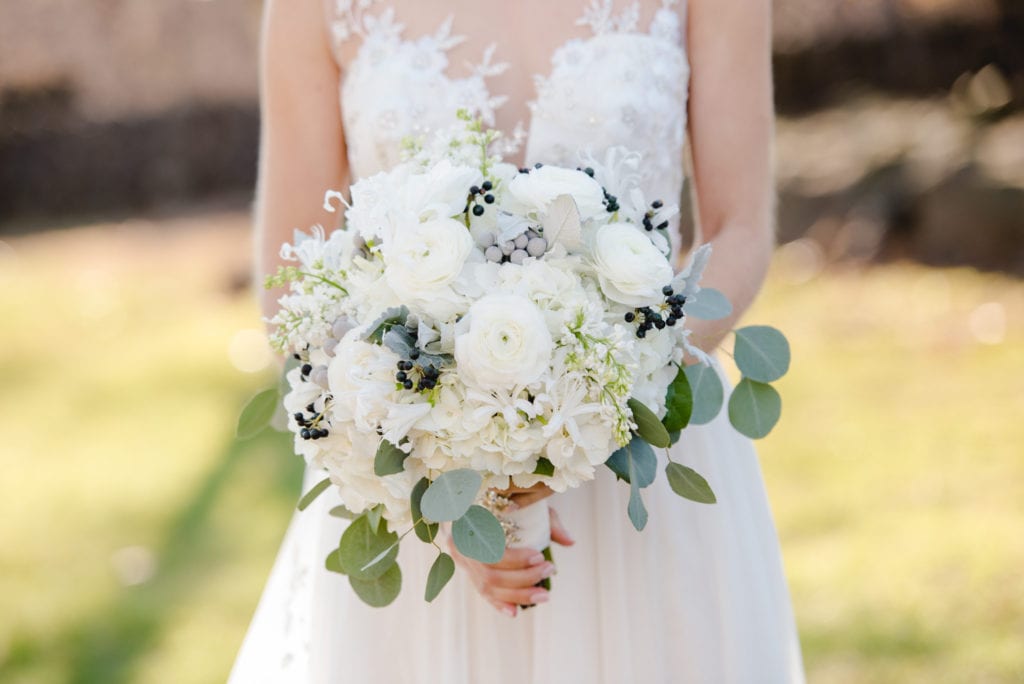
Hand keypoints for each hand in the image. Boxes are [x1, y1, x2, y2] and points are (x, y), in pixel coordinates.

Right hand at [448, 506, 574, 617]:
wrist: (474, 501)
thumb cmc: (506, 501)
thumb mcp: (528, 505)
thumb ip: (548, 523)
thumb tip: (570, 542)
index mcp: (470, 523)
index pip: (491, 549)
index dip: (515, 559)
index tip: (539, 556)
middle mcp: (460, 545)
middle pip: (490, 574)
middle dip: (523, 578)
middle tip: (549, 569)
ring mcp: (462, 561)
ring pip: (487, 587)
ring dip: (518, 594)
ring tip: (544, 594)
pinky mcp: (468, 572)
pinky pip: (482, 593)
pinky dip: (499, 603)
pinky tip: (515, 612)